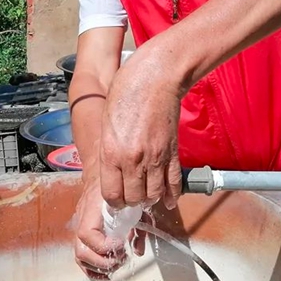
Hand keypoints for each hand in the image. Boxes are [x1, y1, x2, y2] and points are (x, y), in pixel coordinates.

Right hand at [74, 177, 144, 279]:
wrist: (101, 175)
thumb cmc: (117, 186)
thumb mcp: (132, 201)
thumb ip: (138, 223)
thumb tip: (138, 249)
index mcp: (92, 210)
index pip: (87, 234)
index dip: (103, 245)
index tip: (120, 244)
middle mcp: (83, 221)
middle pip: (82, 251)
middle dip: (104, 261)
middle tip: (121, 256)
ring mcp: (80, 228)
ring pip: (81, 257)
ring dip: (99, 267)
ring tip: (117, 262)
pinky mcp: (83, 235)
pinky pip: (82, 257)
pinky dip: (93, 269)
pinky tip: (106, 271)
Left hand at [99, 49, 183, 209]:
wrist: (154, 78)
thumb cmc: (126, 94)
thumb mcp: (107, 124)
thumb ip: (109, 151)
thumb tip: (113, 172)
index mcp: (111, 153)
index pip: (111, 195)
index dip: (113, 202)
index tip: (115, 200)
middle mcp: (133, 160)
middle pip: (133, 198)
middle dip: (131, 201)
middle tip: (130, 197)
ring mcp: (155, 157)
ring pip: (154, 195)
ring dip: (149, 197)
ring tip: (146, 194)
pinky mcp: (172, 152)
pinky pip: (174, 183)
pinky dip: (171, 195)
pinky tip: (168, 200)